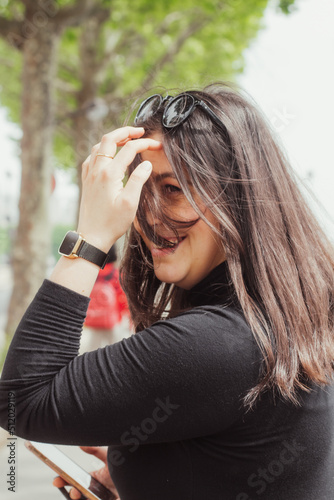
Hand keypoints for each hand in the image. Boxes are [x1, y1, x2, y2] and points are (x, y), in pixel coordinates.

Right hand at [53, 446, 119, 499]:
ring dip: (78, 497)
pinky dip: (89, 499)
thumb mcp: (109, 457)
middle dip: (71, 492)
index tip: (56, 479)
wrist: (142, 478)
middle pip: (79, 494)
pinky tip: (88, 497)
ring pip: (87, 499)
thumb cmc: (124, 467)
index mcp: (95, 479)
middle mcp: (97, 491)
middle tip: (68, 489)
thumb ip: (95, 450)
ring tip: (76, 493)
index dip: (65, 481)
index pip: (77, 482)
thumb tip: (80, 444)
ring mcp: (102, 498)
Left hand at [77, 126, 161, 251]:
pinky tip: (108, 155)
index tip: (157, 145)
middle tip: (140, 131)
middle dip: (126, 131)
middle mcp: (97, 170)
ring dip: (113, 139)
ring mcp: (89, 174)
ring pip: (99, 146)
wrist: (91, 236)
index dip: (145, 143)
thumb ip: (138, 180)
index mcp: (109, 174)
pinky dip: (102, 150)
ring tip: (127, 139)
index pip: (129, 149)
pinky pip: (92, 157)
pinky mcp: (86, 181)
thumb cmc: (112, 223)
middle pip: (110, 139)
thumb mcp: (130, 203)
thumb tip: (147, 163)